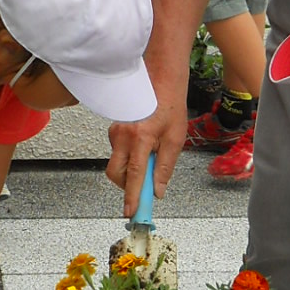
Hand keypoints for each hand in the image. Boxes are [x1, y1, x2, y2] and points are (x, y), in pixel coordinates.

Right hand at [106, 93, 184, 214]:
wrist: (160, 77)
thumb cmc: (169, 104)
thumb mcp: (175, 138)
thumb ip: (165, 167)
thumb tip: (158, 189)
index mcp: (140, 138)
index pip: (134, 176)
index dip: (133, 197)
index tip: (131, 212)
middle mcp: (122, 135)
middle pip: (117, 174)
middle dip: (128, 185)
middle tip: (145, 186)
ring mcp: (115, 131)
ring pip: (117, 162)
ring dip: (131, 168)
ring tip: (151, 154)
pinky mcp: (113, 128)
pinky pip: (118, 151)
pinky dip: (130, 155)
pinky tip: (145, 144)